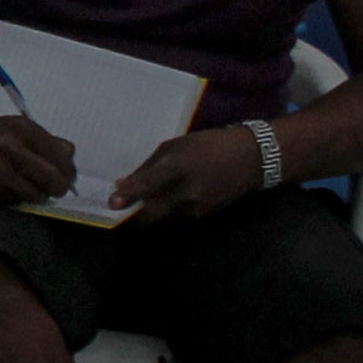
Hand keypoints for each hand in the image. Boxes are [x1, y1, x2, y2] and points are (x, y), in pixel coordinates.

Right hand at [0, 110, 77, 204]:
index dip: (69, 171)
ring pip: (36, 194)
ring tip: (32, 188)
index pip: (62, 157)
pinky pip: (16, 199)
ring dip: (38, 195)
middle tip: (55, 189)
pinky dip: (18, 197)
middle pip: (54, 180)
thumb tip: (70, 158)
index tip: (66, 176)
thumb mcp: (19, 127)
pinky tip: (11, 188)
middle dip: (59, 188)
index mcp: (24, 129)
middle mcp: (12, 147)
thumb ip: (47, 141)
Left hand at [110, 127, 263, 225]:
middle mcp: (188, 191)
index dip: (128, 196)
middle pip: (153, 212)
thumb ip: (150, 166)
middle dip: (134, 214)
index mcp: (179, 167)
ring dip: (151, 213)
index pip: (148, 185)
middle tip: (120, 209)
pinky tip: (170, 199)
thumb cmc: (209, 145)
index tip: (111, 202)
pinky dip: (169, 210)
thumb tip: (124, 183)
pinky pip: (179, 216)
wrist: (252, 159)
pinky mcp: (205, 215)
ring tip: (142, 202)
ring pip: (164, 217)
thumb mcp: (176, 146)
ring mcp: (198, 206)